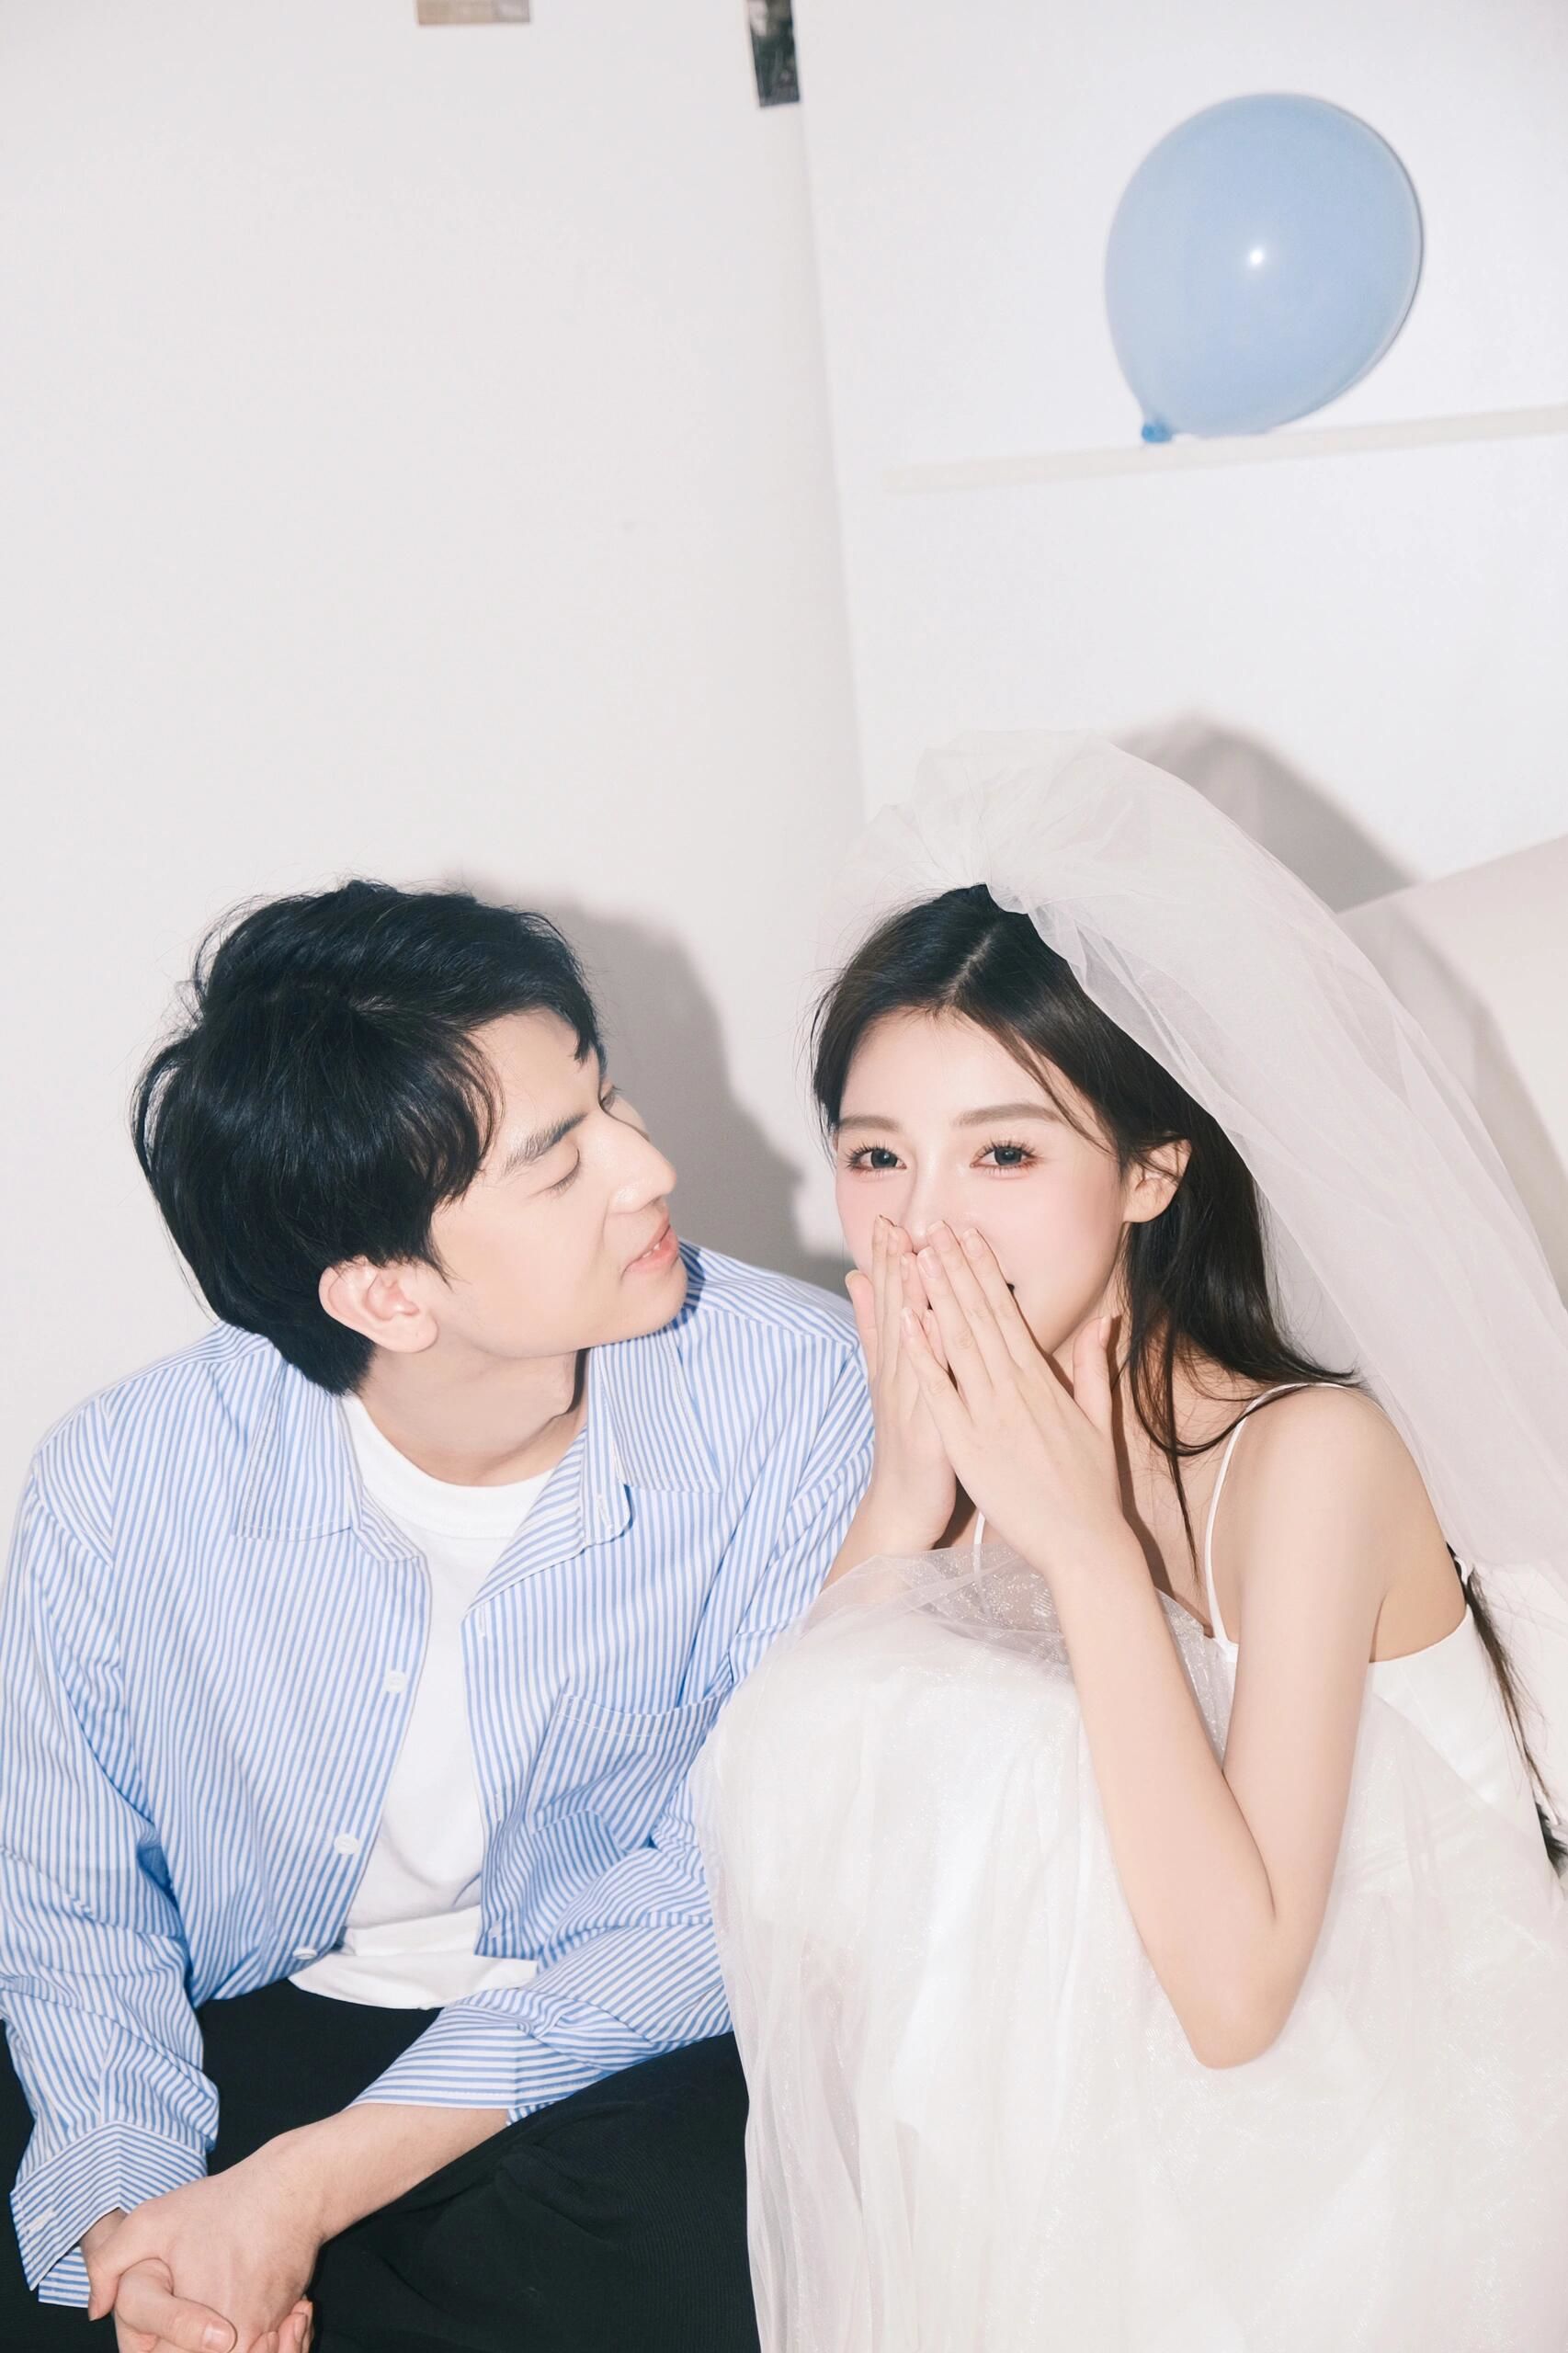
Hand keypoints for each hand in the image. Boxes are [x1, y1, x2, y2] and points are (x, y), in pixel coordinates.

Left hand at [85, 2155, 321, 2352]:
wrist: (296, 2187)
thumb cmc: (223, 2203)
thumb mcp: (152, 2220)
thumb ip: (107, 2264)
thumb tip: (95, 2309)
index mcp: (198, 2330)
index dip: (155, 2344)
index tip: (158, 2325)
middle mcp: (235, 2341)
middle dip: (190, 2342)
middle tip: (197, 2311)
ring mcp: (265, 2334)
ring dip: (225, 2343)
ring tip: (216, 2313)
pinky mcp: (287, 2322)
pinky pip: (263, 2349)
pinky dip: (253, 2339)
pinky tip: (242, 2306)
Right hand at [846, 1213, 956, 1549]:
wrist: (903, 1507)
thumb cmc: (907, 1443)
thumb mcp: (887, 1381)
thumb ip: (875, 1330)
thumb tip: (857, 1281)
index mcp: (895, 1364)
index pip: (891, 1303)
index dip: (887, 1263)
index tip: (888, 1221)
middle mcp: (899, 1377)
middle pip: (895, 1314)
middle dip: (894, 1268)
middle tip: (893, 1223)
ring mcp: (912, 1402)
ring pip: (911, 1341)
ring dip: (910, 1300)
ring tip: (912, 1257)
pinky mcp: (930, 1429)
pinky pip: (933, 1385)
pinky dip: (930, 1353)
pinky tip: (933, 1323)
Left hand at [898, 1223, 1130, 1577]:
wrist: (1083, 1543)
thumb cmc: (1090, 1487)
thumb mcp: (1099, 1418)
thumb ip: (1093, 1366)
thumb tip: (1104, 1321)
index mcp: (1041, 1380)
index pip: (1007, 1312)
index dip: (984, 1271)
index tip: (967, 1235)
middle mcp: (1013, 1388)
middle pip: (979, 1315)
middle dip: (955, 1267)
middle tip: (934, 1224)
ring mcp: (988, 1414)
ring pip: (958, 1341)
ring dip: (938, 1295)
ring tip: (919, 1254)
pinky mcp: (967, 1444)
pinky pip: (939, 1391)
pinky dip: (923, 1353)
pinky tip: (908, 1321)